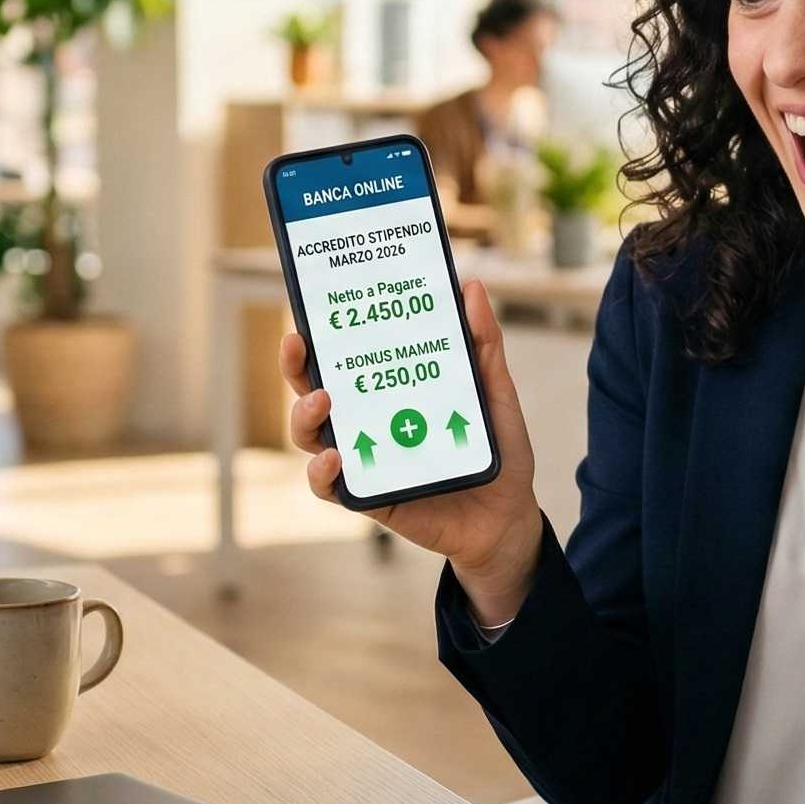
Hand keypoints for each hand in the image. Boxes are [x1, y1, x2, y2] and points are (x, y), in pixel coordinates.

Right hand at [281, 280, 543, 625]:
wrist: (508, 516)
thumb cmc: (495, 450)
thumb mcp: (494, 391)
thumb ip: (482, 343)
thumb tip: (469, 287)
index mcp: (388, 390)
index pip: (344, 356)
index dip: (320, 332)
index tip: (311, 307)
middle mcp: (366, 421)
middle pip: (313, 389)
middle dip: (296, 364)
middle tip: (298, 342)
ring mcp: (363, 458)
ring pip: (310, 435)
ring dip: (304, 414)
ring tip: (323, 400)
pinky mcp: (368, 496)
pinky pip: (329, 487)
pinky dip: (322, 473)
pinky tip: (334, 458)